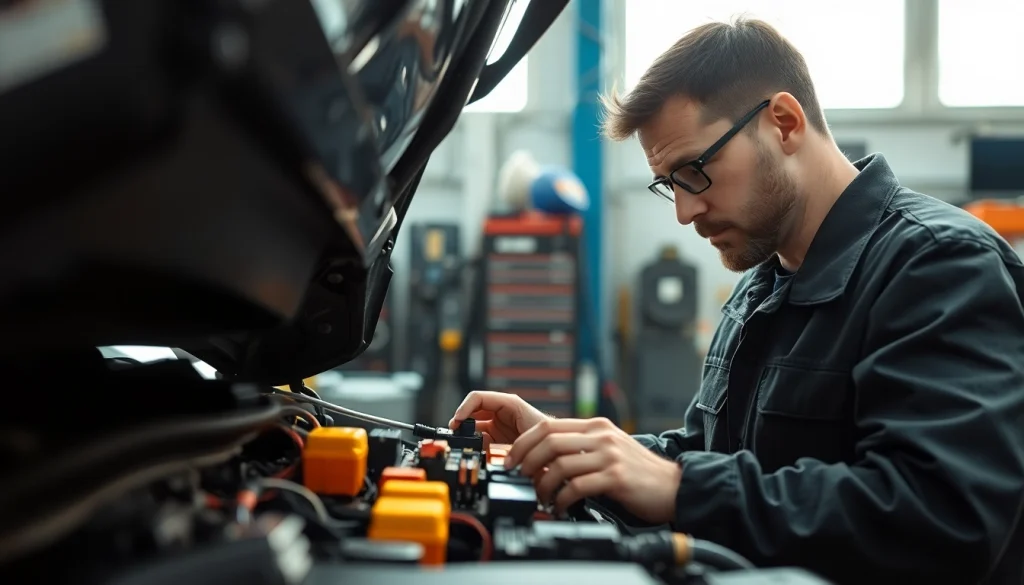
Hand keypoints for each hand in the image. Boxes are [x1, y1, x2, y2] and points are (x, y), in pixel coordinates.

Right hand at [449, 391, 549, 445]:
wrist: (559, 450)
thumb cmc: (551, 436)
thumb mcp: (529, 432)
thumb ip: (508, 437)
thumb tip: (486, 448)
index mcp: (509, 403)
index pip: (478, 398)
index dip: (464, 408)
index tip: (457, 421)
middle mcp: (502, 412)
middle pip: (473, 411)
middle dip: (461, 420)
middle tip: (454, 433)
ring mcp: (499, 425)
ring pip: (474, 426)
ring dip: (465, 433)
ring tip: (460, 443)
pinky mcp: (498, 438)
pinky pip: (480, 439)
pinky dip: (474, 444)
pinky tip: (473, 451)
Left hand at [504, 417, 681, 523]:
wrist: (674, 486)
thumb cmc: (638, 472)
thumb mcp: (608, 448)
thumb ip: (581, 446)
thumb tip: (543, 457)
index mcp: (596, 426)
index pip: (548, 426)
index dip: (523, 443)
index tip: (511, 460)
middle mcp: (601, 436)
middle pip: (549, 441)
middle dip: (526, 462)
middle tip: (520, 478)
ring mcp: (609, 455)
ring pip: (560, 464)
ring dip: (543, 485)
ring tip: (541, 497)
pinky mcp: (616, 477)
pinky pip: (577, 487)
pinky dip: (562, 499)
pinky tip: (561, 507)